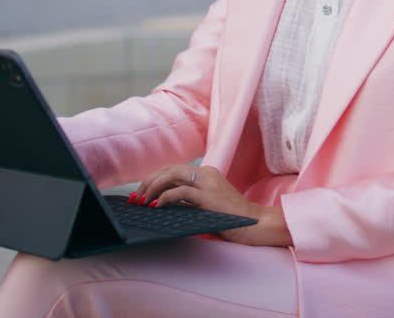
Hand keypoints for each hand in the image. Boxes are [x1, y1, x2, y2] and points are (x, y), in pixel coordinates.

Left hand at [134, 164, 291, 246]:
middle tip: (136, 197)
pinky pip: (180, 192)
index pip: (173, 169)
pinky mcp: (208, 197)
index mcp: (206, 173)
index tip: (142, 192)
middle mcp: (206, 173)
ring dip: (152, 188)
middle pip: (169, 169)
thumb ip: (190, 199)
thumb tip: (163, 202)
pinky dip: (165, 197)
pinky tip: (157, 206)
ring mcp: (208, 183)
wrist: (256, 224)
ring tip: (142, 201)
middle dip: (149, 182)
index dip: (155, 179)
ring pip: (172, 175)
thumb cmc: (232, 218)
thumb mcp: (208, 204)